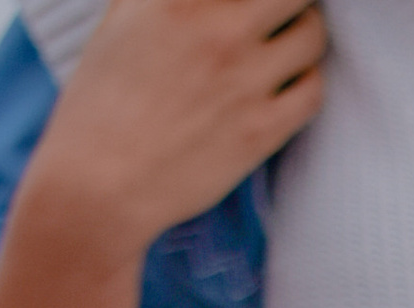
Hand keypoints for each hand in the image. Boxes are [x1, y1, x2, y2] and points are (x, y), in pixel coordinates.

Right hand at [35, 0, 326, 263]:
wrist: (100, 184)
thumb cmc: (103, 102)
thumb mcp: (123, 18)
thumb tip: (204, 2)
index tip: (256, 4)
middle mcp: (217, 28)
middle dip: (290, 0)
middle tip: (280, 10)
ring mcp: (244, 79)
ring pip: (312, 34)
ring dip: (304, 33)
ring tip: (286, 43)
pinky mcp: (262, 129)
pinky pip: (313, 89)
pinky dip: (307, 81)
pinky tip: (286, 85)